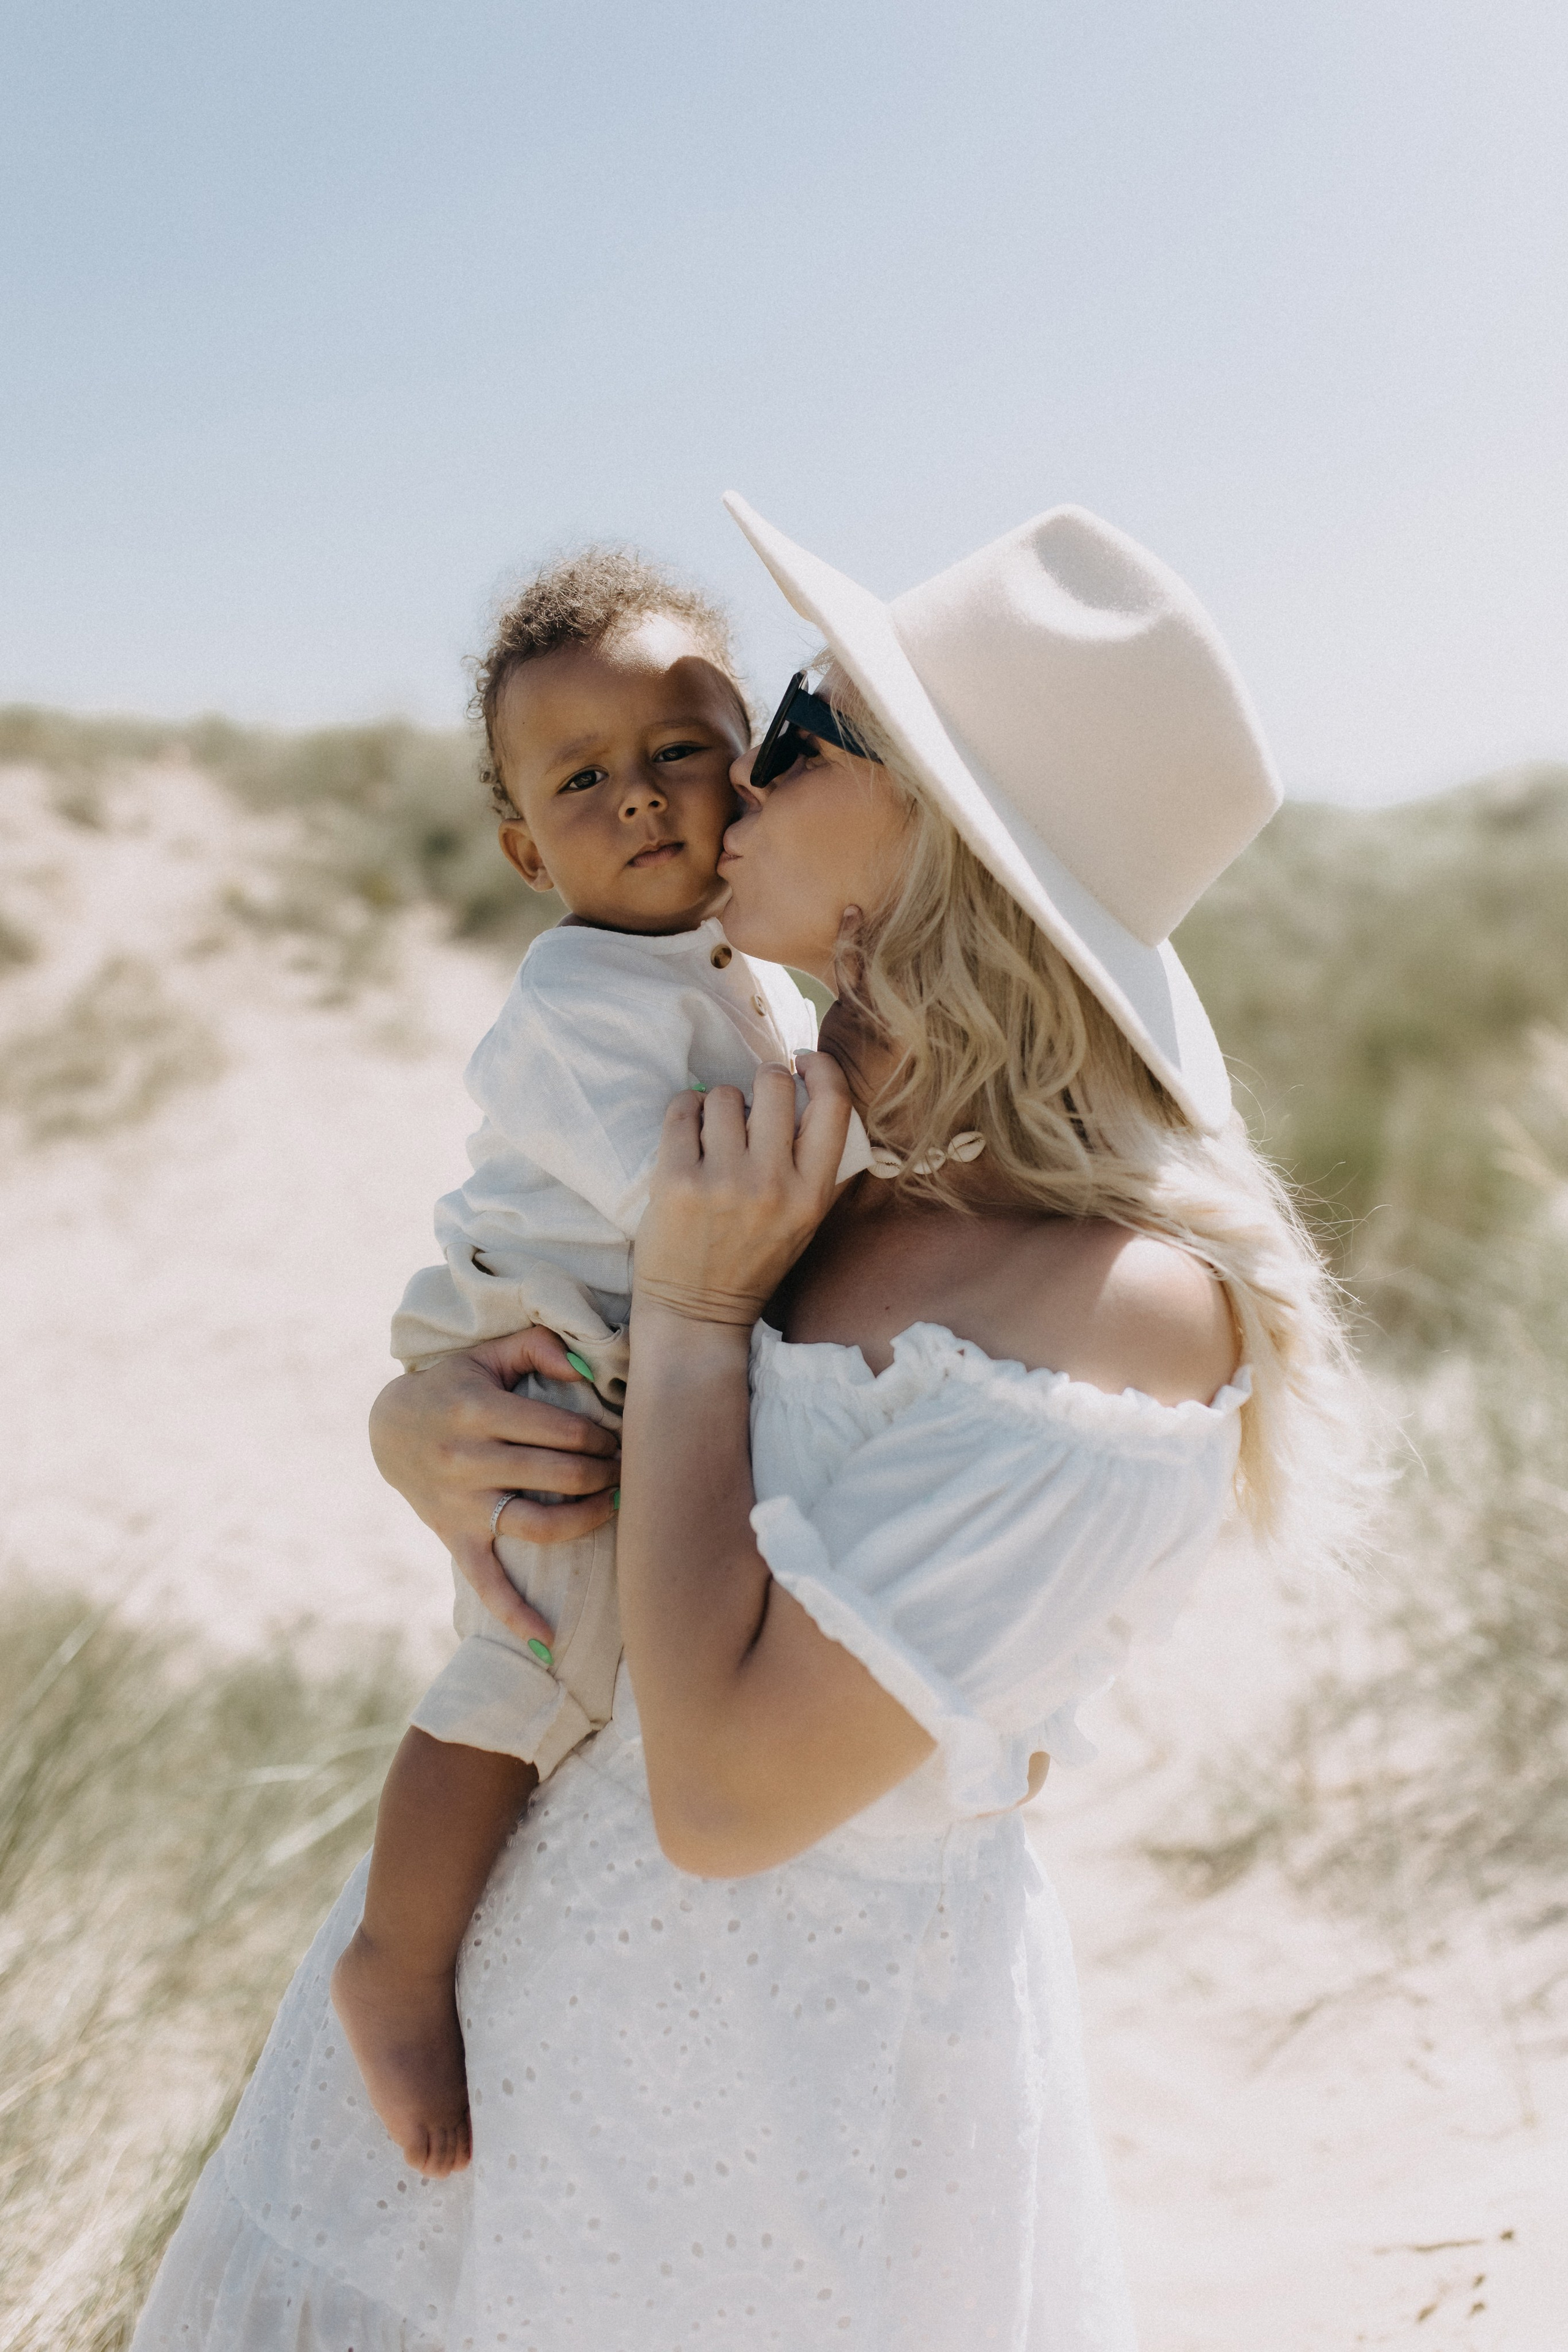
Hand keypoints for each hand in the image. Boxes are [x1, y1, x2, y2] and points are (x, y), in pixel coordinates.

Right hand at [369, 1328, 619, 1644]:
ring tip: (611, 1506)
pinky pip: (487, 1583)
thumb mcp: (487, 1353)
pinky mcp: (455, 1538)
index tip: (620, 1437)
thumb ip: (539, 1346)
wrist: (388, 1428)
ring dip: (586, 1520)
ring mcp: (462, 1505)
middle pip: (558, 1475)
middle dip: (603, 1472)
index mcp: (479, 1410)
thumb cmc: (453, 1385)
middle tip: (624, 1467)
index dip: (602, 1437)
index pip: (561, 1430)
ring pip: (538, 1525)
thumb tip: (587, 1369)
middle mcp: (468, 1460)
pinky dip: (516, 1614)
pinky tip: (549, 1641)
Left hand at [633, 1054, 851, 1330]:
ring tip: (713, 1133)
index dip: (822, 1068)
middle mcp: (771, 1184)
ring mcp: (722, 1181)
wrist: (695, 1313)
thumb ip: (815, 1164)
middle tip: (750, 1103)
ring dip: (717, 1104)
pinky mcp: (675, 1180)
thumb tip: (813, 1090)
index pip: (834, 1105)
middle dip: (762, 1082)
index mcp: (811, 1193)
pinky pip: (681, 1110)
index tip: (804, 1061)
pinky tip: (688, 1134)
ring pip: (723, 1094)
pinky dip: (684, 1112)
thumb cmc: (751, 1260)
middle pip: (773, 1085)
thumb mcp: (804, 1220)